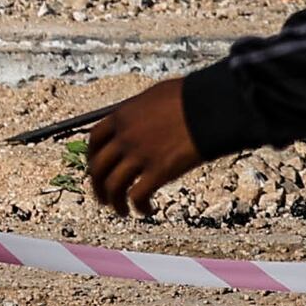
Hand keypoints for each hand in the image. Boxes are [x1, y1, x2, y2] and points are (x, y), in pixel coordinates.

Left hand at [85, 78, 201, 214]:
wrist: (211, 106)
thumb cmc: (191, 96)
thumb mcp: (157, 94)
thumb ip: (141, 109)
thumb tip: (140, 117)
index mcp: (122, 116)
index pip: (95, 140)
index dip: (93, 157)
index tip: (96, 167)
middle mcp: (125, 136)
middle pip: (98, 168)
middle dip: (98, 186)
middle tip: (103, 197)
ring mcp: (139, 155)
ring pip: (113, 187)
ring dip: (115, 203)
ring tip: (123, 211)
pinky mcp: (157, 171)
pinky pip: (137, 196)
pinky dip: (138, 207)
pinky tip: (146, 209)